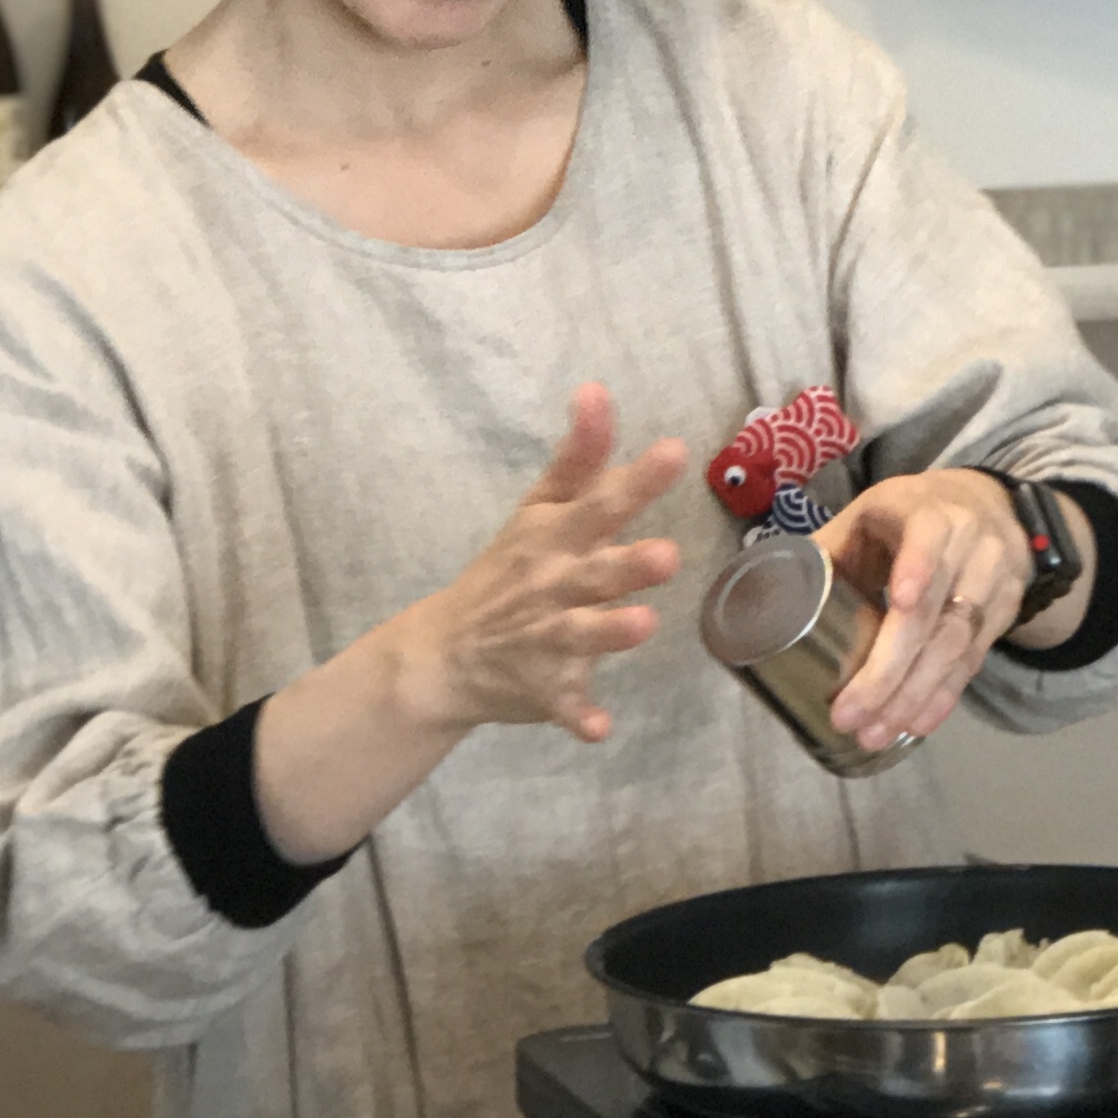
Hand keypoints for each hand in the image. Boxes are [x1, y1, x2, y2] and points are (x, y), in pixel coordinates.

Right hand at [388, 384, 687, 744]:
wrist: (442, 653)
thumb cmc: (508, 570)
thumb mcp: (538, 510)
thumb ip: (579, 456)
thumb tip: (597, 389)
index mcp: (555, 539)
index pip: (599, 503)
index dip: (636, 479)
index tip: (675, 452)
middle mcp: (553, 586)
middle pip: (595, 572)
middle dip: (628, 563)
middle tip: (667, 554)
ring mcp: (545, 640)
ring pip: (582, 637)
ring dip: (609, 632)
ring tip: (642, 624)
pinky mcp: (544, 689)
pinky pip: (564, 707)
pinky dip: (578, 718)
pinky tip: (598, 729)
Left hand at [815, 469, 1036, 749]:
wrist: (987, 506)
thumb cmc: (905, 517)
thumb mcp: (867, 516)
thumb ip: (827, 551)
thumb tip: (762, 598)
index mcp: (925, 509)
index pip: (928, 534)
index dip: (917, 567)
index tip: (901, 602)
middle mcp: (969, 542)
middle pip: (935, 611)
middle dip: (891, 670)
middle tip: (851, 715)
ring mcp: (993, 579)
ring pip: (957, 643)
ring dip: (914, 695)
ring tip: (876, 733)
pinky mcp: (1005, 612)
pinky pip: (974, 660)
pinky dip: (943, 696)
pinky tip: (916, 723)